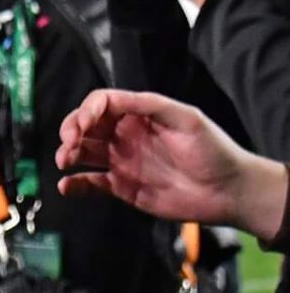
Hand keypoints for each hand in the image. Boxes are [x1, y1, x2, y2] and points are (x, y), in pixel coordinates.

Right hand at [56, 88, 287, 238]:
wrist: (229, 192)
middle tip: (70, 143)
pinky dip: (74, 184)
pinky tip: (66, 185)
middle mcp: (126, 136)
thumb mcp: (185, 118)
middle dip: (71, 130)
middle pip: (85, 126)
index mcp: (139, 116)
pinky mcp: (122, 187)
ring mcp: (122, 162)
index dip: (87, 110)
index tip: (84, 124)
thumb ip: (149, 104)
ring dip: (67, 153)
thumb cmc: (214, 150)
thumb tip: (110, 100)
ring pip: (83, 153)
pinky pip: (91, 184)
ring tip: (65, 161)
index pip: (102, 104)